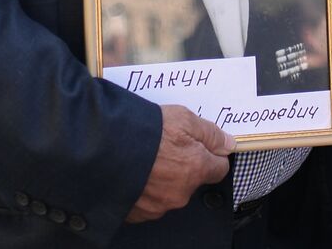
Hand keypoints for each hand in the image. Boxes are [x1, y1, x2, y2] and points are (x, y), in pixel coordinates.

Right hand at [126, 105, 234, 222]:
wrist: (103, 148)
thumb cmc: (145, 130)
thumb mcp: (184, 118)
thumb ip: (210, 133)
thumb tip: (228, 144)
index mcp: (196, 169)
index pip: (219, 168)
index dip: (211, 154)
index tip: (200, 145)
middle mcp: (181, 193)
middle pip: (192, 180)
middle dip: (184, 166)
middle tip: (165, 147)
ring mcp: (158, 206)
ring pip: (170, 192)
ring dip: (163, 179)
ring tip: (146, 159)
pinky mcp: (137, 213)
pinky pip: (149, 202)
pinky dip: (145, 190)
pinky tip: (135, 173)